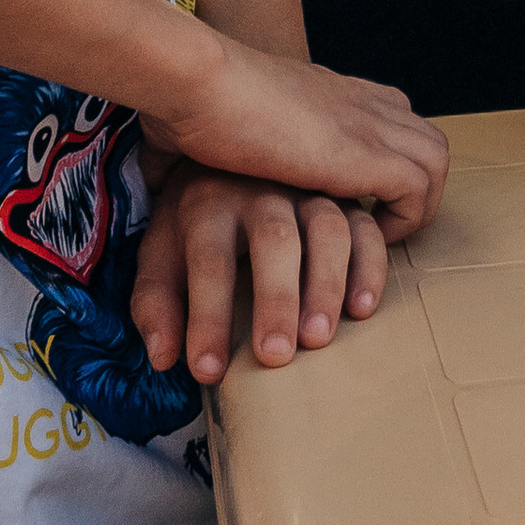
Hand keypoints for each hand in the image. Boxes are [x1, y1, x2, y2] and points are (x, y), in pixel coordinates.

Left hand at [134, 165, 397, 385]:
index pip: (208, 260)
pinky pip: (364, 227)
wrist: (225, 153)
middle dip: (275, 300)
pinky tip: (361, 309)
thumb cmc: (193, 222)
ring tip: (319, 338)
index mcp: (208, 202)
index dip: (207, 317)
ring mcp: (308, 189)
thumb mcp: (161, 253)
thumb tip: (163, 357)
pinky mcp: (343, 196)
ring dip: (327, 285)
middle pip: (274, 240)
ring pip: (328, 229)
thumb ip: (155, 304)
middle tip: (275, 356)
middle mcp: (261, 189)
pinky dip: (368, 267)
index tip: (208, 371)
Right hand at [139, 28, 446, 240]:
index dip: (380, 155)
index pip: (386, 112)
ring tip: (375, 239)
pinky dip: (406, 220)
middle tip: (373, 224)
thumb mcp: (200, 120)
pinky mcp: (369, 155)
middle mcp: (358, 101)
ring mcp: (369, 124)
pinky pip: (421, 189)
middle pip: (421, 136)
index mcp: (325, 90)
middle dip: (410, 184)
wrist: (200, 83)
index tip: (348, 197)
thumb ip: (194, 145)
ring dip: (415, 205)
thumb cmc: (187, 98)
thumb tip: (151, 173)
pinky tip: (366, 239)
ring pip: (434, 160)